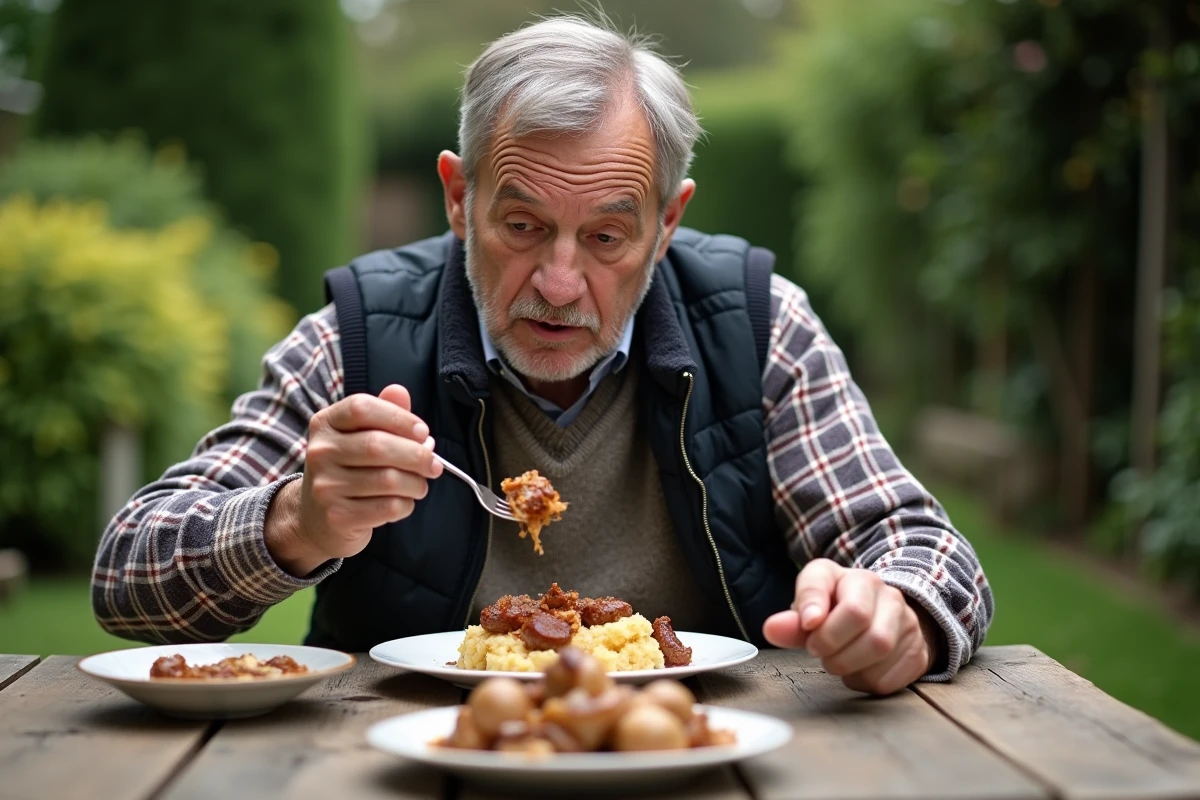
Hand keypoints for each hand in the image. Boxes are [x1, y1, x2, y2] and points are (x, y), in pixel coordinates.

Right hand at [265, 384, 442, 574]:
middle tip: (434, 464)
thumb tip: (400, 392)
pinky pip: (387, 507)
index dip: (399, 418)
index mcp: (325, 423)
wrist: (316, 517)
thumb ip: (383, 413)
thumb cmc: (348, 469)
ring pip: (388, 479)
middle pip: (378, 445)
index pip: (362, 408)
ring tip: (421, 484)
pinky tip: (404, 502)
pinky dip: (406, 505)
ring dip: (416, 483)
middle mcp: (320, 452)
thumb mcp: (359, 435)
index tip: (423, 432)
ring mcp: (326, 486)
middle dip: (417, 455)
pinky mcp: (338, 516)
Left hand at [762, 559, 936, 694]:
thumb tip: (771, 629)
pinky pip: (888, 677)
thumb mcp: (813, 611)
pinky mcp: (918, 652)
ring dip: (848, 665)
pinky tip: (860, 670)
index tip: (808, 626)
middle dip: (830, 643)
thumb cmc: (839, 615)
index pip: (824, 582)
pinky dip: (866, 682)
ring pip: (878, 647)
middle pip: (858, 616)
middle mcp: (883, 591)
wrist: (885, 623)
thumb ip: (792, 622)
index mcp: (849, 576)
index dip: (811, 604)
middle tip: (819, 651)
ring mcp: (906, 621)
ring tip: (839, 661)